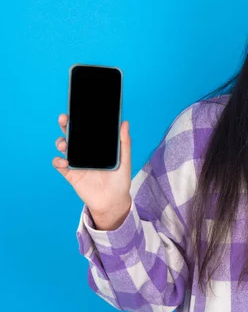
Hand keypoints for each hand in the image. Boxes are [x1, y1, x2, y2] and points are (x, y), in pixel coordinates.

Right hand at [52, 114, 132, 229]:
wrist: (113, 202)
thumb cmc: (120, 181)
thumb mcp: (125, 161)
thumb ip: (124, 143)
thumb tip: (125, 123)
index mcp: (98, 146)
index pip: (88, 129)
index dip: (82, 119)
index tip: (78, 109)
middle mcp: (86, 152)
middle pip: (73, 134)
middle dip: (66, 125)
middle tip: (64, 119)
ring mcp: (77, 162)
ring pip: (64, 147)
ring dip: (61, 142)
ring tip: (65, 144)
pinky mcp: (71, 174)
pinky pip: (60, 165)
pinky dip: (58, 161)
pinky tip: (65, 161)